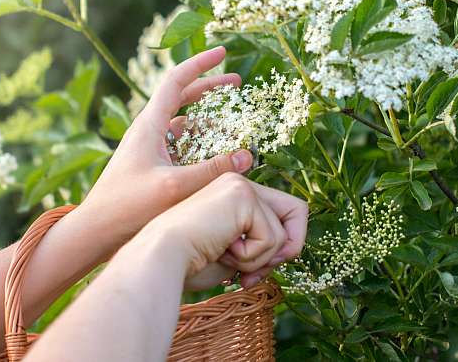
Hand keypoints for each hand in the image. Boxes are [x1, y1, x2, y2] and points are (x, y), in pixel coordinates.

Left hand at [81, 47, 253, 250]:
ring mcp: (152, 148)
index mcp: (149, 124)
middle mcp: (150, 130)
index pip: (177, 80)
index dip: (201, 63)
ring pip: (186, 125)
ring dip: (211, 124)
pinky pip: (183, 147)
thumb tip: (249, 155)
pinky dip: (202, 146)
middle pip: (184, 97)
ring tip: (237, 132)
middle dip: (211, 88)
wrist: (96, 230)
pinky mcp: (154, 165)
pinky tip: (218, 157)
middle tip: (237, 84)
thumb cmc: (127, 207)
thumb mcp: (175, 186)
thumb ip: (213, 170)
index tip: (223, 52)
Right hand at [147, 172, 308, 288]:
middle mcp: (240, 183)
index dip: (279, 248)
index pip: (282, 214)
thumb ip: (262, 246)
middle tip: (252, 273)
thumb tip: (292, 248)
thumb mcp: (235, 256)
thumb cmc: (188, 263)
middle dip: (284, 251)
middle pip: (297, 213)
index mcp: (234, 196)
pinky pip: (272, 238)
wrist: (160, 260)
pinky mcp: (242, 195)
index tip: (252, 274)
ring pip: (282, 234)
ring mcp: (241, 186)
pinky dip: (252, 258)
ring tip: (225, 256)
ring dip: (258, 260)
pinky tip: (223, 250)